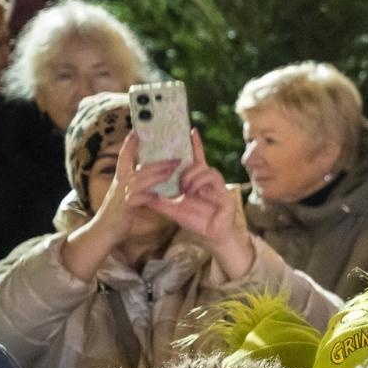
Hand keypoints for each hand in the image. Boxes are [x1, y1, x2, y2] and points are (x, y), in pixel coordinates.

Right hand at [60, 130, 181, 280]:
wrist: (103, 233)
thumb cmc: (117, 216)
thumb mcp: (126, 197)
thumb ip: (137, 187)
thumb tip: (149, 179)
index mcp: (120, 180)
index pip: (124, 158)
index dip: (129, 145)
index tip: (136, 132)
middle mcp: (120, 184)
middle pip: (138, 167)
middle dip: (156, 160)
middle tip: (174, 154)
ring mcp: (122, 194)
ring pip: (141, 179)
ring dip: (157, 173)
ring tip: (173, 168)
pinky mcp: (125, 206)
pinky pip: (139, 198)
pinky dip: (150, 195)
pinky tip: (160, 194)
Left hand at [144, 130, 255, 277]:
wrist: (212, 237)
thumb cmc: (196, 222)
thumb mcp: (172, 210)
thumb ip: (159, 201)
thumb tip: (142, 194)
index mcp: (196, 181)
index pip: (195, 159)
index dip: (195, 144)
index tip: (191, 130)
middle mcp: (207, 180)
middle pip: (199, 162)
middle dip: (186, 166)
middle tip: (176, 181)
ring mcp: (217, 185)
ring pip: (204, 168)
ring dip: (191, 175)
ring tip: (184, 189)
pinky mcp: (224, 191)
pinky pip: (212, 177)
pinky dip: (200, 181)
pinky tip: (193, 190)